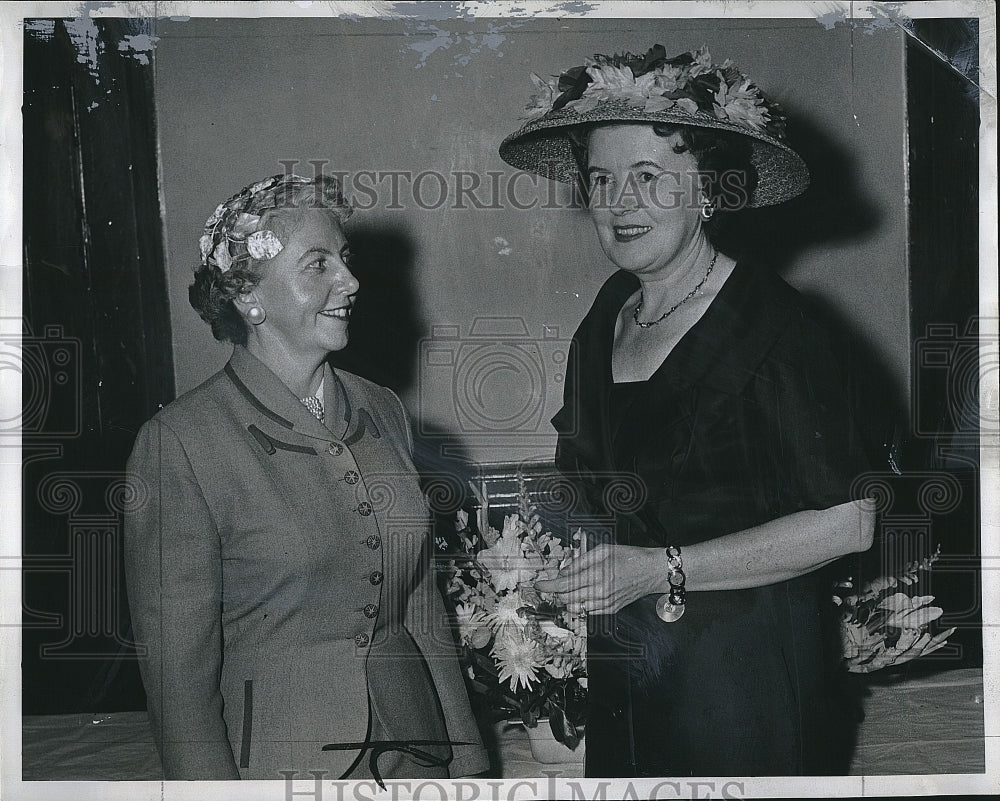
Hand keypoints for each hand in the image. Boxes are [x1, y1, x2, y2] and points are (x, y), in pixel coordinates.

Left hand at [533, 544, 661, 615]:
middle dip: (556, 592)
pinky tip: (583, 593)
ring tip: (571, 587)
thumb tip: (563, 571)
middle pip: (567, 599)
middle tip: (554, 583)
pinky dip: (581, 604)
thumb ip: (580, 562)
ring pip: (576, 608)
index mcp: (597, 575)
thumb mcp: (603, 550)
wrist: (652, 571)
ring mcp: (606, 603)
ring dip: (568, 599)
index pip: (565, 585)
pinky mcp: (611, 609)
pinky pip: (588, 611)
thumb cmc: (629, 556)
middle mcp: (600, 592)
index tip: (538, 584)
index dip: (548, 586)